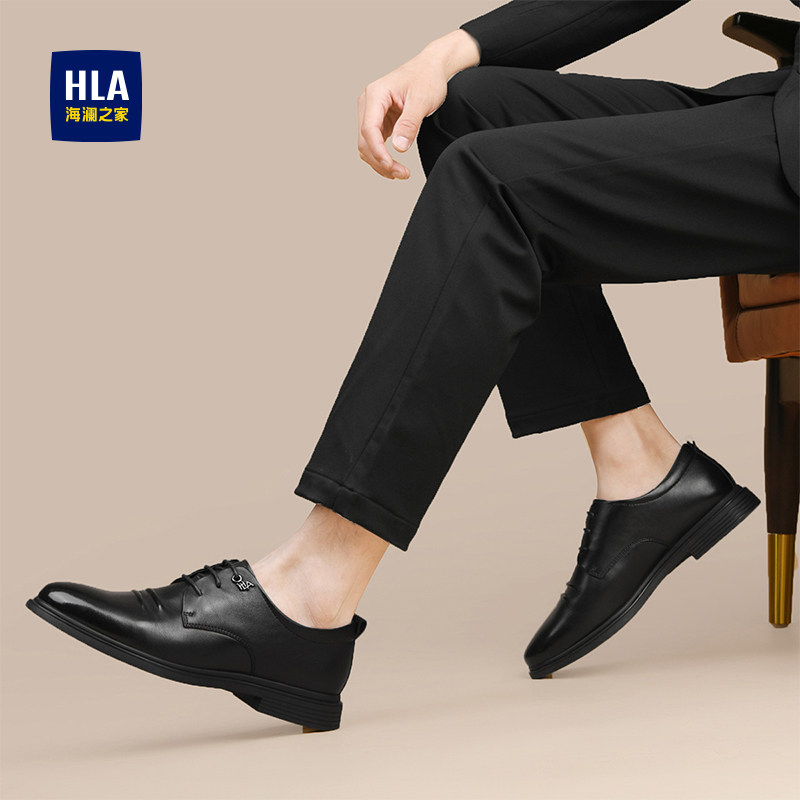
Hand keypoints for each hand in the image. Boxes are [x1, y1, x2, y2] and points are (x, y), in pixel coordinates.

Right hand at [357, 30, 479, 179]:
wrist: (431, 68)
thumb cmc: (427, 78)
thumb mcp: (422, 100)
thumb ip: (410, 123)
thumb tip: (398, 148)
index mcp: (375, 94)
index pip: (368, 129)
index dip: (378, 152)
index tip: (391, 167)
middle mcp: (368, 103)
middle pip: (365, 141)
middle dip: (380, 162)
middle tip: (403, 174)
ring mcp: (371, 113)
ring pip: (367, 146)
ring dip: (380, 163)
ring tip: (401, 173)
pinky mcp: (378, 121)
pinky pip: (374, 144)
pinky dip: (382, 158)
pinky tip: (395, 167)